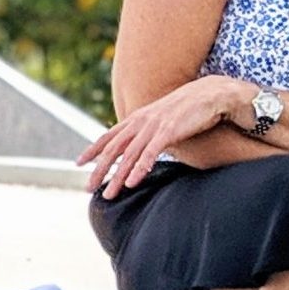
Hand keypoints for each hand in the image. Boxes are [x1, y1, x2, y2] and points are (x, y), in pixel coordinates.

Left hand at [77, 77, 236, 198]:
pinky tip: (132, 183)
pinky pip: (150, 153)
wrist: (209, 94)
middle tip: (88, 188)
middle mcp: (140, 121)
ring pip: (129, 155)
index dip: (93, 149)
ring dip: (117, 177)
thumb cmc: (187, 111)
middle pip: (113, 148)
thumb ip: (149, 133)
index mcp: (137, 118)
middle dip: (99, 170)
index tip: (79, 163)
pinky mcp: (168, 131)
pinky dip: (139, 169)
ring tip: (108, 195)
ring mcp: (153, 125)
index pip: (109, 136)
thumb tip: (141, 149)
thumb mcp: (161, 121)